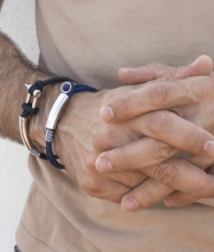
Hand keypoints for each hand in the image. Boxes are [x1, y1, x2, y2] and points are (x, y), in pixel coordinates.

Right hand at [32, 57, 213, 203]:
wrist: (62, 123)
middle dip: (190, 171)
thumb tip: (206, 63)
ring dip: (176, 190)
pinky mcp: (91, 184)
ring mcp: (96, 163)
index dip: (188, 135)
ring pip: (144, 183)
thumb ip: (169, 79)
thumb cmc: (105, 106)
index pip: (159, 121)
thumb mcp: (133, 89)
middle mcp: (106, 137)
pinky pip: (128, 197)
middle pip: (154, 156)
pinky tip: (171, 198)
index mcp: (120, 111)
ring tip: (202, 191)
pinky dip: (151, 198)